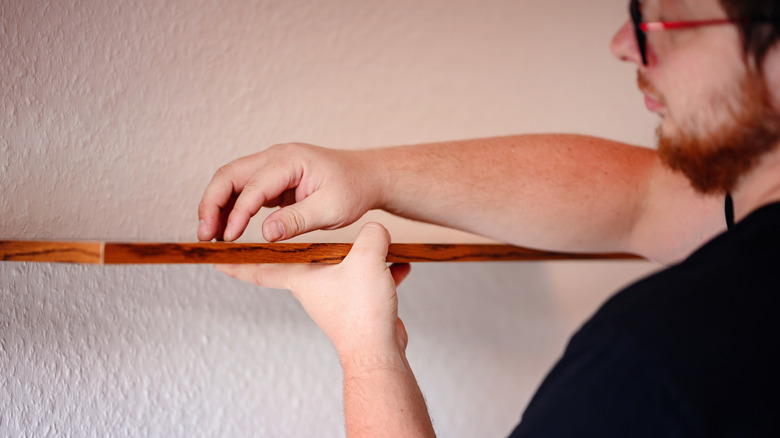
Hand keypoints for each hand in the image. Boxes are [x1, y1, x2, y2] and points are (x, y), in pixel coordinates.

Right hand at [198, 143, 381, 241]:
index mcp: (291, 160)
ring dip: (216, 206)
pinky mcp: (272, 180)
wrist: (367, 177)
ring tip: (210, 235)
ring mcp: (272, 166)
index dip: (238, 213)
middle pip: (229, 175)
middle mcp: (276, 157)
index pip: (254, 185)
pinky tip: (226, 229)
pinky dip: (231, 208)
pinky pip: (243, 190)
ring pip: (231, 181)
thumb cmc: (354, 189)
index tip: (229, 238)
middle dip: (211, 203)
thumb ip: (298, 220)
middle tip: (204, 234)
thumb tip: (266, 234)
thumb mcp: (332, 209)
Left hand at [215, 223, 410, 357]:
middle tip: (288, 228)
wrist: (380, 350)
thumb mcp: (365, 259)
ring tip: (372, 244)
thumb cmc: (361, 311)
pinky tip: (400, 266)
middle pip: (300, 261)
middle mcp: (313, 288)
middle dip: (298, 244)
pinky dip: (380, 271)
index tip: (212, 255)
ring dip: (354, 256)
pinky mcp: (357, 306)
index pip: (257, 266)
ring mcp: (335, 297)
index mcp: (301, 277)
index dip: (234, 260)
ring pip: (339, 267)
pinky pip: (366, 280)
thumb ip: (370, 235)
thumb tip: (375, 229)